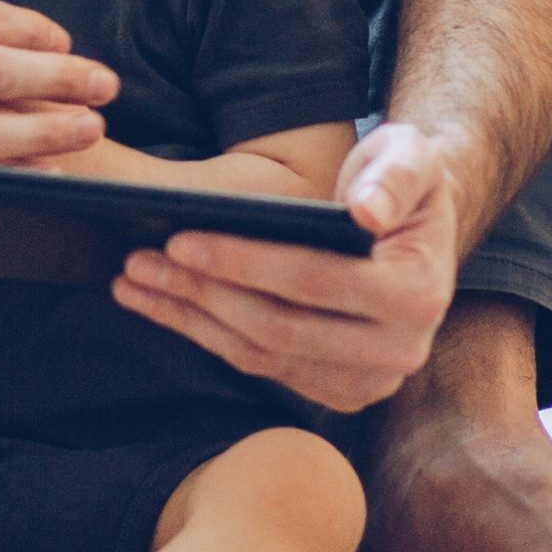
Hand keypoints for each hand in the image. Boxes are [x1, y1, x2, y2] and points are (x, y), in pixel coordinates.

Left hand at [111, 118, 463, 411]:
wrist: (417, 227)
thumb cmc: (405, 182)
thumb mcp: (411, 159)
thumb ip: (395, 177)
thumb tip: (367, 210)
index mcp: (417, 295)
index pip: (313, 281)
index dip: (243, 262)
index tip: (180, 239)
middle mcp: (398, 352)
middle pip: (279, 328)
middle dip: (201, 294)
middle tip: (137, 261)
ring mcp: (367, 381)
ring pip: (261, 356)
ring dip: (190, 320)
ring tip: (133, 282)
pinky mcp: (336, 391)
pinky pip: (261, 367)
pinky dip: (206, 336)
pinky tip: (162, 305)